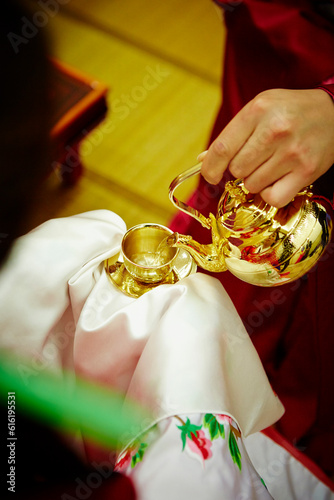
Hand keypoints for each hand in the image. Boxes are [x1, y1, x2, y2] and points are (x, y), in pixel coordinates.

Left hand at [200, 88, 333, 206]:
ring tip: (272, 164)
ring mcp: (292, 152)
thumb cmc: (291, 111)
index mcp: (258, 110)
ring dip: (257, 181)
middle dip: (241, 169)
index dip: (210, 168)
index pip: (222, 149)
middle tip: (257, 159)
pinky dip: (271, 194)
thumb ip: (232, 134)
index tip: (210, 176)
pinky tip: (279, 179)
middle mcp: (275, 130)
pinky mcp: (306, 171)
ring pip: (252, 185)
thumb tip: (204, 161)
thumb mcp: (260, 109)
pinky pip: (272, 198)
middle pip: (237, 170)